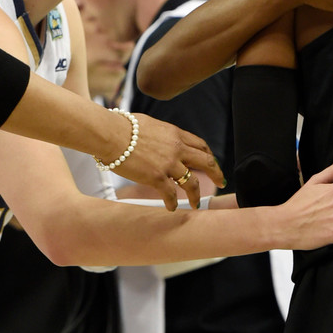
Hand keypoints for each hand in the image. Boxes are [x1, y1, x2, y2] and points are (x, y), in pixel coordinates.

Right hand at [110, 114, 224, 209]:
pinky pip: (171, 194)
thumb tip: (159, 139)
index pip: (200, 145)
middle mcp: (177, 149)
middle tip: (220, 182)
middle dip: (216, 174)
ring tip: (196, 204)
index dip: (208, 155)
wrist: (111, 134)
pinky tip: (171, 208)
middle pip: (206, 162)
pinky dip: (173, 203)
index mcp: (175, 134)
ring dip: (196, 195)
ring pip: (192, 183)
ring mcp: (169, 164)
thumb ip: (161, 134)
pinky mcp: (157, 178)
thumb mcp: (150, 124)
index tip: (211, 163)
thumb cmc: (123, 126)